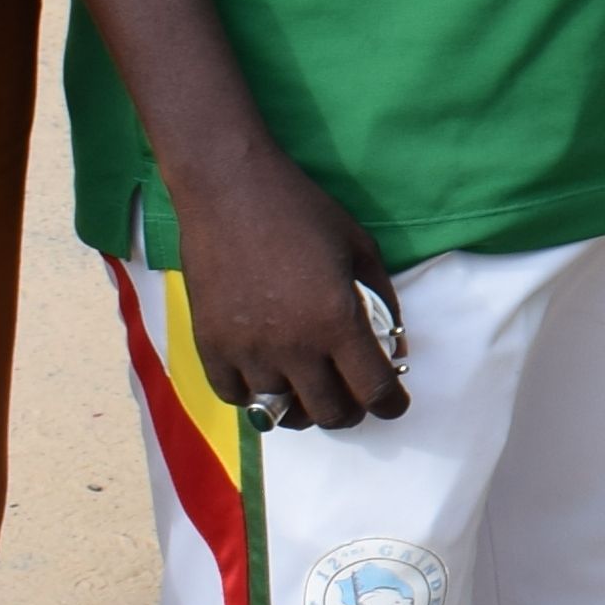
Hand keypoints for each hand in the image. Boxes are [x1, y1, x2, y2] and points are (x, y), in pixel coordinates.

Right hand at [171, 145, 409, 428]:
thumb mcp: (360, 248)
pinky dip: (255, 396)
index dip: (391, 404)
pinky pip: (235, 397)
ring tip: (309, 389)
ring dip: (302, 407)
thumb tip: (392, 347)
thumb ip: (382, 301)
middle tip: (354, 396)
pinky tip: (266, 378)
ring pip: (281, 413)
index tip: (394, 404)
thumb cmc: (302, 212)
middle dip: (351, 411)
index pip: (373, 390)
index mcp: (336, 322)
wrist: (229, 190)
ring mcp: (247, 351)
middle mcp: (292, 347)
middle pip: (330, 414)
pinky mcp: (210, 346)